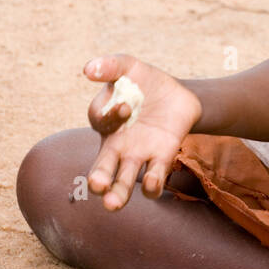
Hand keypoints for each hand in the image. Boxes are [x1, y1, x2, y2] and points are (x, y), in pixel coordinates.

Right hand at [84, 54, 201, 210]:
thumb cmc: (146, 82)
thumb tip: (88, 69)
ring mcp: (140, 155)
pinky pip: (153, 177)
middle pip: (102, 168)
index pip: (100, 123)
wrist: (180, 94)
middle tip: (97, 186)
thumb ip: (110, 66)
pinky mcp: (163, 158)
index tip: (126, 106)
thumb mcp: (128, 67)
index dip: (110, 116)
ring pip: (123, 182)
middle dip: (98, 179)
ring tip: (113, 203)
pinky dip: (151, 183)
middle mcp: (118, 145)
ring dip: (119, 193)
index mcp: (106, 122)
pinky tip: (151, 184)